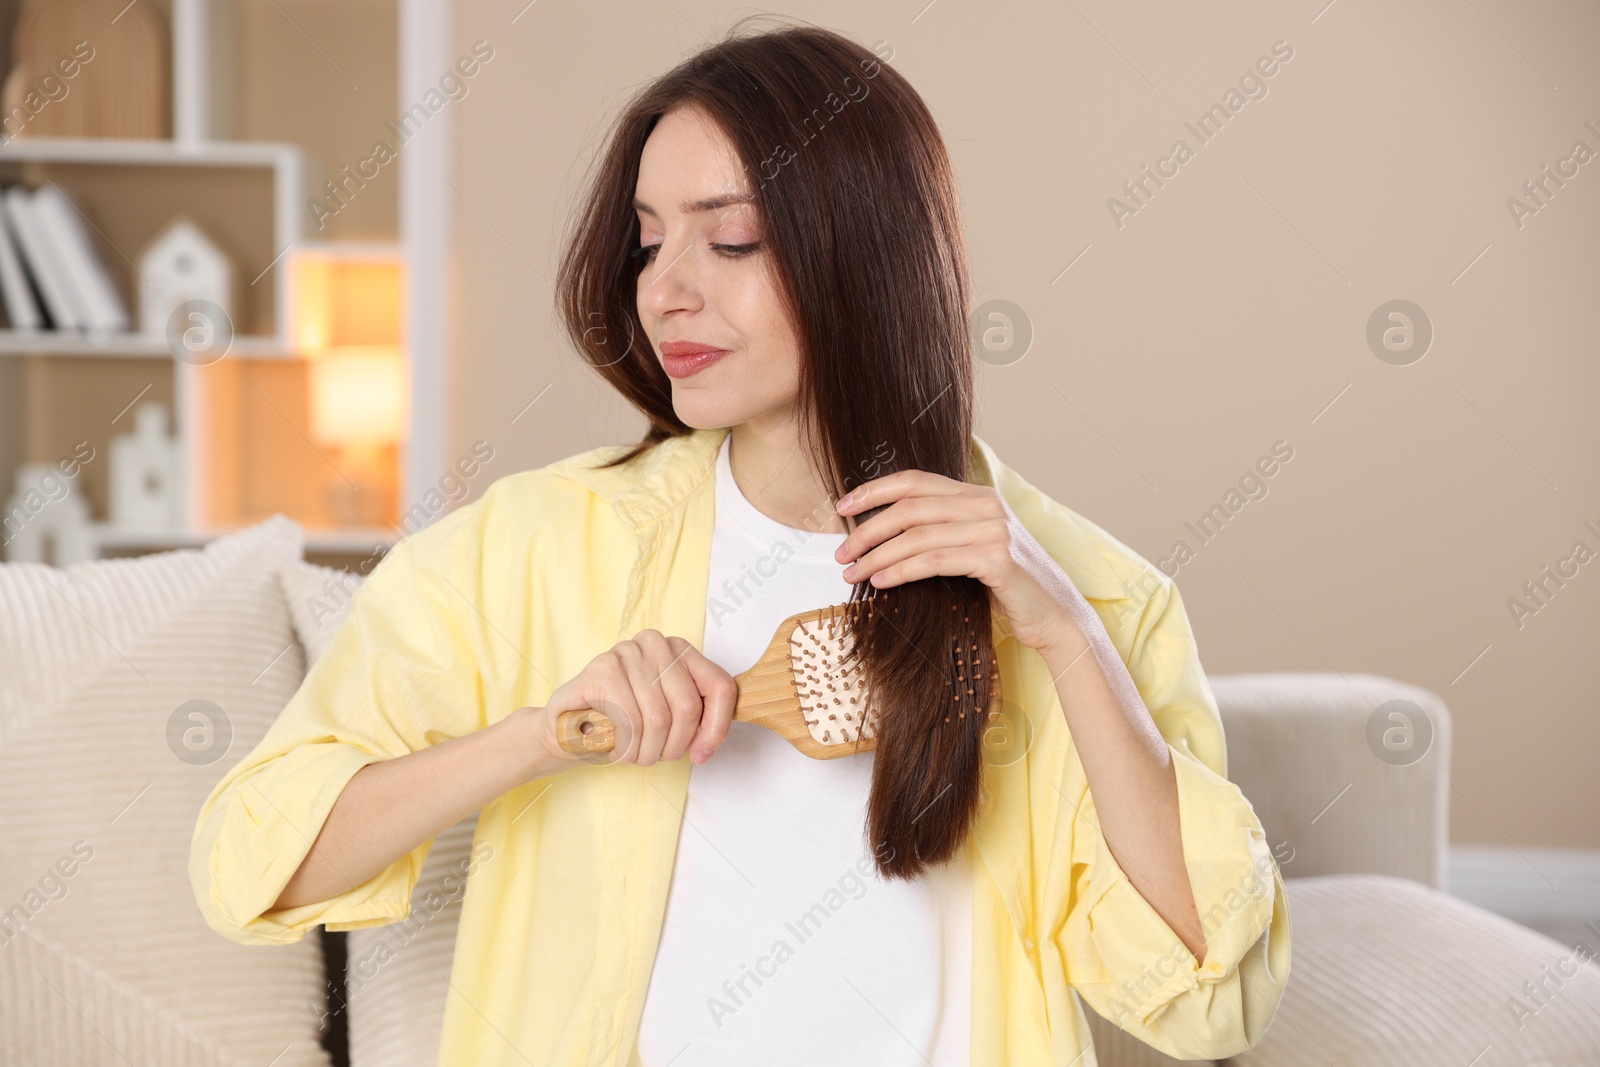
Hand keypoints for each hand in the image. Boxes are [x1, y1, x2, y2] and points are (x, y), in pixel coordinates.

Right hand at [532, 630, 737, 767]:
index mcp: (680, 650)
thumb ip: (695, 721)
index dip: (716, 728)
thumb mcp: (668, 718)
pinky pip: (629, 723)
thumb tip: (707, 747)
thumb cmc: (623, 723)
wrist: (568, 726)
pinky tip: (614, 746)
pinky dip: (625, 747)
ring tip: (633, 754)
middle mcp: (656, 643)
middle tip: (656, 757)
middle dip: (674, 746)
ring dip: (646, 752)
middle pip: (688, 708)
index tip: (701, 755)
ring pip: (657, 720)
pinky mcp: (602, 669)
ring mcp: (627, 652)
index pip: (720, 687)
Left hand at [833, 469, 1081, 653]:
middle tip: (842, 554)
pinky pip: (935, 561)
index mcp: (976, 495)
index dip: (874, 490)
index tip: (842, 507)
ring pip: (918, 536)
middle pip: (910, 508)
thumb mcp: (967, 550)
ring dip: (877, 556)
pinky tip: (881, 583)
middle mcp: (986, 505)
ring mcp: (994, 530)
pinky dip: (902, 571)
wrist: (1050, 616)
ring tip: (853, 574)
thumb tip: (877, 533)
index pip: (915, 480)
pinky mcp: (997, 559)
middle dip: (868, 530)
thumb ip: (937, 532)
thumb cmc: (1001, 587)